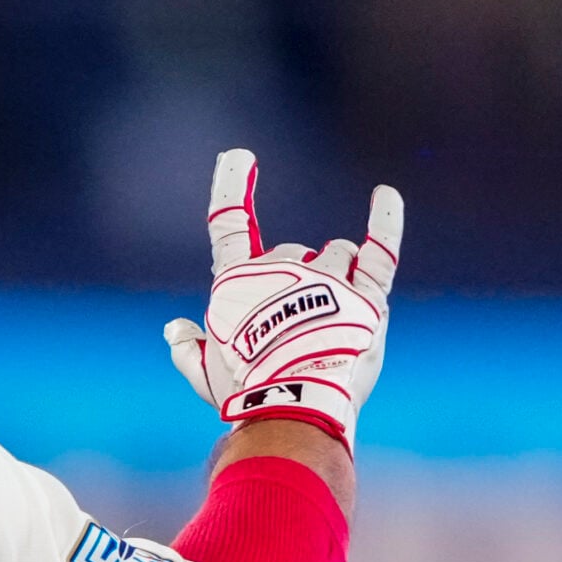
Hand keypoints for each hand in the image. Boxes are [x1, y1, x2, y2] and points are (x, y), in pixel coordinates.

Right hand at [163, 149, 403, 444]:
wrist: (296, 405)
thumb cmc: (245, 391)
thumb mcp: (205, 375)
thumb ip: (187, 349)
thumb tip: (174, 328)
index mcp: (238, 282)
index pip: (230, 225)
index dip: (232, 188)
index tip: (239, 156)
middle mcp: (282, 268)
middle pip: (294, 251)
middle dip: (296, 280)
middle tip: (296, 331)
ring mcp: (327, 278)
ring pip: (337, 253)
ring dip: (336, 273)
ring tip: (334, 319)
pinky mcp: (367, 294)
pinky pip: (380, 250)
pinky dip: (385, 220)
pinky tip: (386, 195)